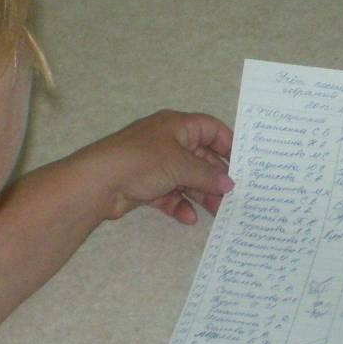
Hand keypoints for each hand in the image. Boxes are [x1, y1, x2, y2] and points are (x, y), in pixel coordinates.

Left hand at [81, 110, 233, 224]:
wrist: (97, 182)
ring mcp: (155, 164)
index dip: (229, 145)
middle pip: (200, 157)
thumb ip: (207, 175)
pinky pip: (169, 194)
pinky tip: (188, 217)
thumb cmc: (141, 161)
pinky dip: (179, 204)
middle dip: (215, 177)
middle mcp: (167, 142)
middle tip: (233, 195)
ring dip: (201, 194)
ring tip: (217, 211)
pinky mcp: (145, 185)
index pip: (211, 129)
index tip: (244, 165)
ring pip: (186, 178)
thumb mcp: (180, 165)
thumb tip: (230, 184)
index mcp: (176, 126)